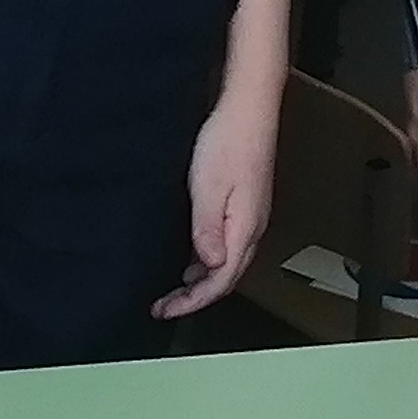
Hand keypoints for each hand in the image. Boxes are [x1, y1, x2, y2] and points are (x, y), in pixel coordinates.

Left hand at [157, 84, 282, 319]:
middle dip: (195, 297)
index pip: (220, 282)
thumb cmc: (229, 141)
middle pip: (227, 277)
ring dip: (201, 280)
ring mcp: (251, 216)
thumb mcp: (209, 188)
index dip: (192, 302)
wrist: (248, 108)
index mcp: (245, 228)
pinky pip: (227, 244)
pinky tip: (191, 255)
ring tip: (174, 288)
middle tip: (165, 305)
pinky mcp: (246, 204)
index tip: (165, 310)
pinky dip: (207, 259)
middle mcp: (252, 228)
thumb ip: (208, 230)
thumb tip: (209, 266)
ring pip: (228, 262)